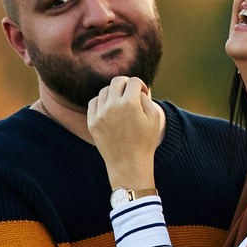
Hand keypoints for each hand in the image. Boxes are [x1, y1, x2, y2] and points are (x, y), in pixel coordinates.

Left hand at [86, 75, 163, 190]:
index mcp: (130, 103)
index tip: (142, 94)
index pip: (133, 81)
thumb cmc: (145, 142)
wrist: (128, 165)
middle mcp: (113, 106)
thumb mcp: (155, 117)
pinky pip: (94, 102)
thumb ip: (146, 98)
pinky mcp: (92, 123)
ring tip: (121, 103)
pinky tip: (109, 109)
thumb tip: (136, 89)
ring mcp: (100, 114)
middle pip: (117, 81)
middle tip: (131, 93)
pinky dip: (101, 102)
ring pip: (104, 91)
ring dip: (114, 93)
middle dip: (126, 84)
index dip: (140, 85)